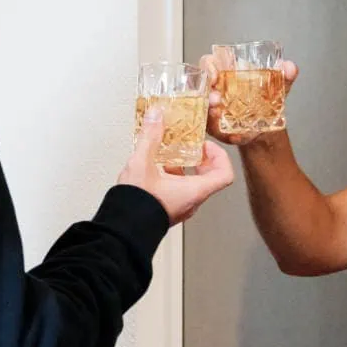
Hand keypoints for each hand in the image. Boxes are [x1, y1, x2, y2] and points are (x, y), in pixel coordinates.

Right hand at [120, 110, 235, 224]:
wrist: (122, 229)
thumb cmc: (136, 205)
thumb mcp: (142, 163)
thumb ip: (150, 137)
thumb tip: (156, 117)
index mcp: (194, 191)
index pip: (225, 175)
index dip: (220, 156)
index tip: (206, 146)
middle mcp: (191, 202)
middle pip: (210, 178)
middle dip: (201, 159)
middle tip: (190, 147)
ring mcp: (180, 209)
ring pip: (193, 185)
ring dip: (184, 168)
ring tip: (169, 156)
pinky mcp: (168, 211)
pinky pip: (179, 192)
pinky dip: (173, 178)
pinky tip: (155, 170)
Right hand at [198, 53, 299, 145]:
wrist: (265, 127)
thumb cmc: (265, 102)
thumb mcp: (277, 88)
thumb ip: (284, 77)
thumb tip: (290, 67)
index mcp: (227, 73)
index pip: (209, 63)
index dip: (208, 66)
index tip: (215, 74)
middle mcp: (215, 88)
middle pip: (199, 85)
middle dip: (206, 91)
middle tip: (216, 99)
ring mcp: (211, 108)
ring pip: (200, 106)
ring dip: (208, 111)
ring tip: (218, 114)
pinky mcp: (213, 126)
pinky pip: (210, 127)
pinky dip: (219, 131)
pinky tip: (232, 134)